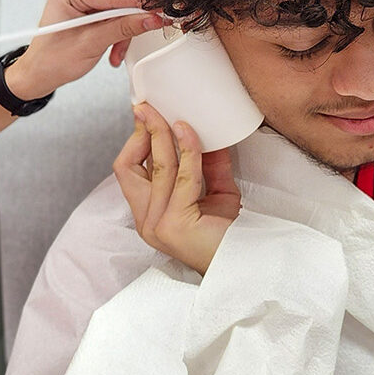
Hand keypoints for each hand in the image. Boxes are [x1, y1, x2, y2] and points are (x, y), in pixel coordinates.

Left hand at [4, 0, 164, 99]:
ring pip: (121, 5)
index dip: (142, 5)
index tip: (163, 13)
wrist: (38, 73)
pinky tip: (112, 49)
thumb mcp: (91, 45)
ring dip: (124, 30)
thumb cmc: (52, 60)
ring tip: (116, 53)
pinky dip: (118, 30)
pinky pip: (115, 11)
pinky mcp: (88, 3)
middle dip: (130, 22)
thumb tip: (152, 18)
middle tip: (136, 41)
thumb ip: (123, 29)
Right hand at [114, 103, 240, 274]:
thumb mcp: (217, 192)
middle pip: (127, 167)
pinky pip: (181, 177)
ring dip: (164, 136)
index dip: (135, 140)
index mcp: (148, 214)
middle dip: (141, 133)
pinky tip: (191, 133)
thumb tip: (207, 131)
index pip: (127, 171)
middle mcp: (146, 221)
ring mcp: (156, 225)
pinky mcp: (174, 225)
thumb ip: (207, 164)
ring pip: (156, 167)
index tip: (147, 115)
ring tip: (176, 116)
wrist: (246, 266)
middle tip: (150, 108)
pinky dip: (187, 150)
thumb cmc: (230, 235)